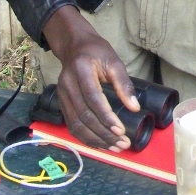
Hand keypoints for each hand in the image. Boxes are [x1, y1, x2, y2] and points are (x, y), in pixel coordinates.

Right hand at [42, 5, 139, 150]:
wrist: (75, 46)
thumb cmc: (97, 52)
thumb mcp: (114, 61)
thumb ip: (124, 84)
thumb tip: (135, 108)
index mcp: (81, 70)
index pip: (93, 99)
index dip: (106, 117)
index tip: (121, 131)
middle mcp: (67, 84)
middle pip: (84, 115)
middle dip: (104, 133)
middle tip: (122, 144)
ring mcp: (61, 94)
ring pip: (75, 124)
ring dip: (95, 140)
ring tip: (114, 148)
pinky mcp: (61, 102)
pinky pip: (71, 124)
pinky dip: (85, 137)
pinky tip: (99, 143)